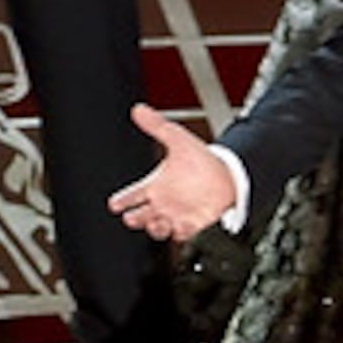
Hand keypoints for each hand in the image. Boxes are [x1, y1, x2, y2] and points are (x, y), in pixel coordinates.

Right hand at [107, 102, 234, 241]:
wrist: (228, 174)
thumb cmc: (202, 160)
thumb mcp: (177, 139)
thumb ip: (157, 126)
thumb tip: (139, 109)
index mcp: (155, 184)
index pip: (131, 195)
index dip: (121, 200)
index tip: (114, 203)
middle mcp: (162, 202)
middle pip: (139, 216)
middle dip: (134, 218)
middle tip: (132, 216)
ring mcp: (176, 215)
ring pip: (157, 228)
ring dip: (154, 228)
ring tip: (154, 221)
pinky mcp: (192, 224)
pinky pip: (181, 233)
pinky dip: (179, 232)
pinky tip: (180, 226)